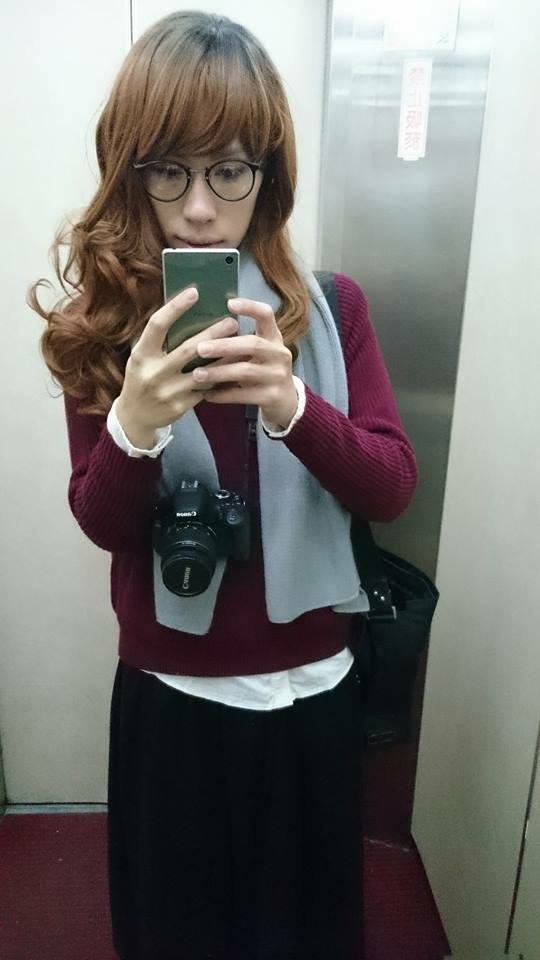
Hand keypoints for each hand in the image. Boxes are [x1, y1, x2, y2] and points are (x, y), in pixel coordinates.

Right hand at [115, 287, 238, 447]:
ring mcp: (167, 391)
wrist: (135, 417)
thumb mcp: (143, 358)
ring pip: (203, 371)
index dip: (175, 307)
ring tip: (241, 345)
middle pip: (188, 349)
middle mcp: (153, 372)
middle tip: (232, 322)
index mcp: (141, 355)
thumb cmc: (142, 378)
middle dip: (213, 334)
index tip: (194, 292)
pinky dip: (220, 377)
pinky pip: (205, 389)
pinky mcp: (180, 406)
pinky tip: (233, 368)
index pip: (157, 325)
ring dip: (223, 358)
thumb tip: (189, 313)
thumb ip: (160, 340)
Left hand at [192, 297, 297, 429]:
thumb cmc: (263, 370)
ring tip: (197, 374)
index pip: (266, 315)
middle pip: (252, 344)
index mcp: (274, 337)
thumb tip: (205, 330)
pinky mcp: (272, 396)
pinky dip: (223, 395)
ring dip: (218, 372)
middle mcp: (280, 354)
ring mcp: (278, 376)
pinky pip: (243, 395)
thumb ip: (241, 341)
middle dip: (224, 345)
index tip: (229, 303)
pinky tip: (206, 395)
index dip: (250, 307)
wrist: (285, 401)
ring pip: (245, 371)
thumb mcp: (259, 353)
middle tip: (199, 348)